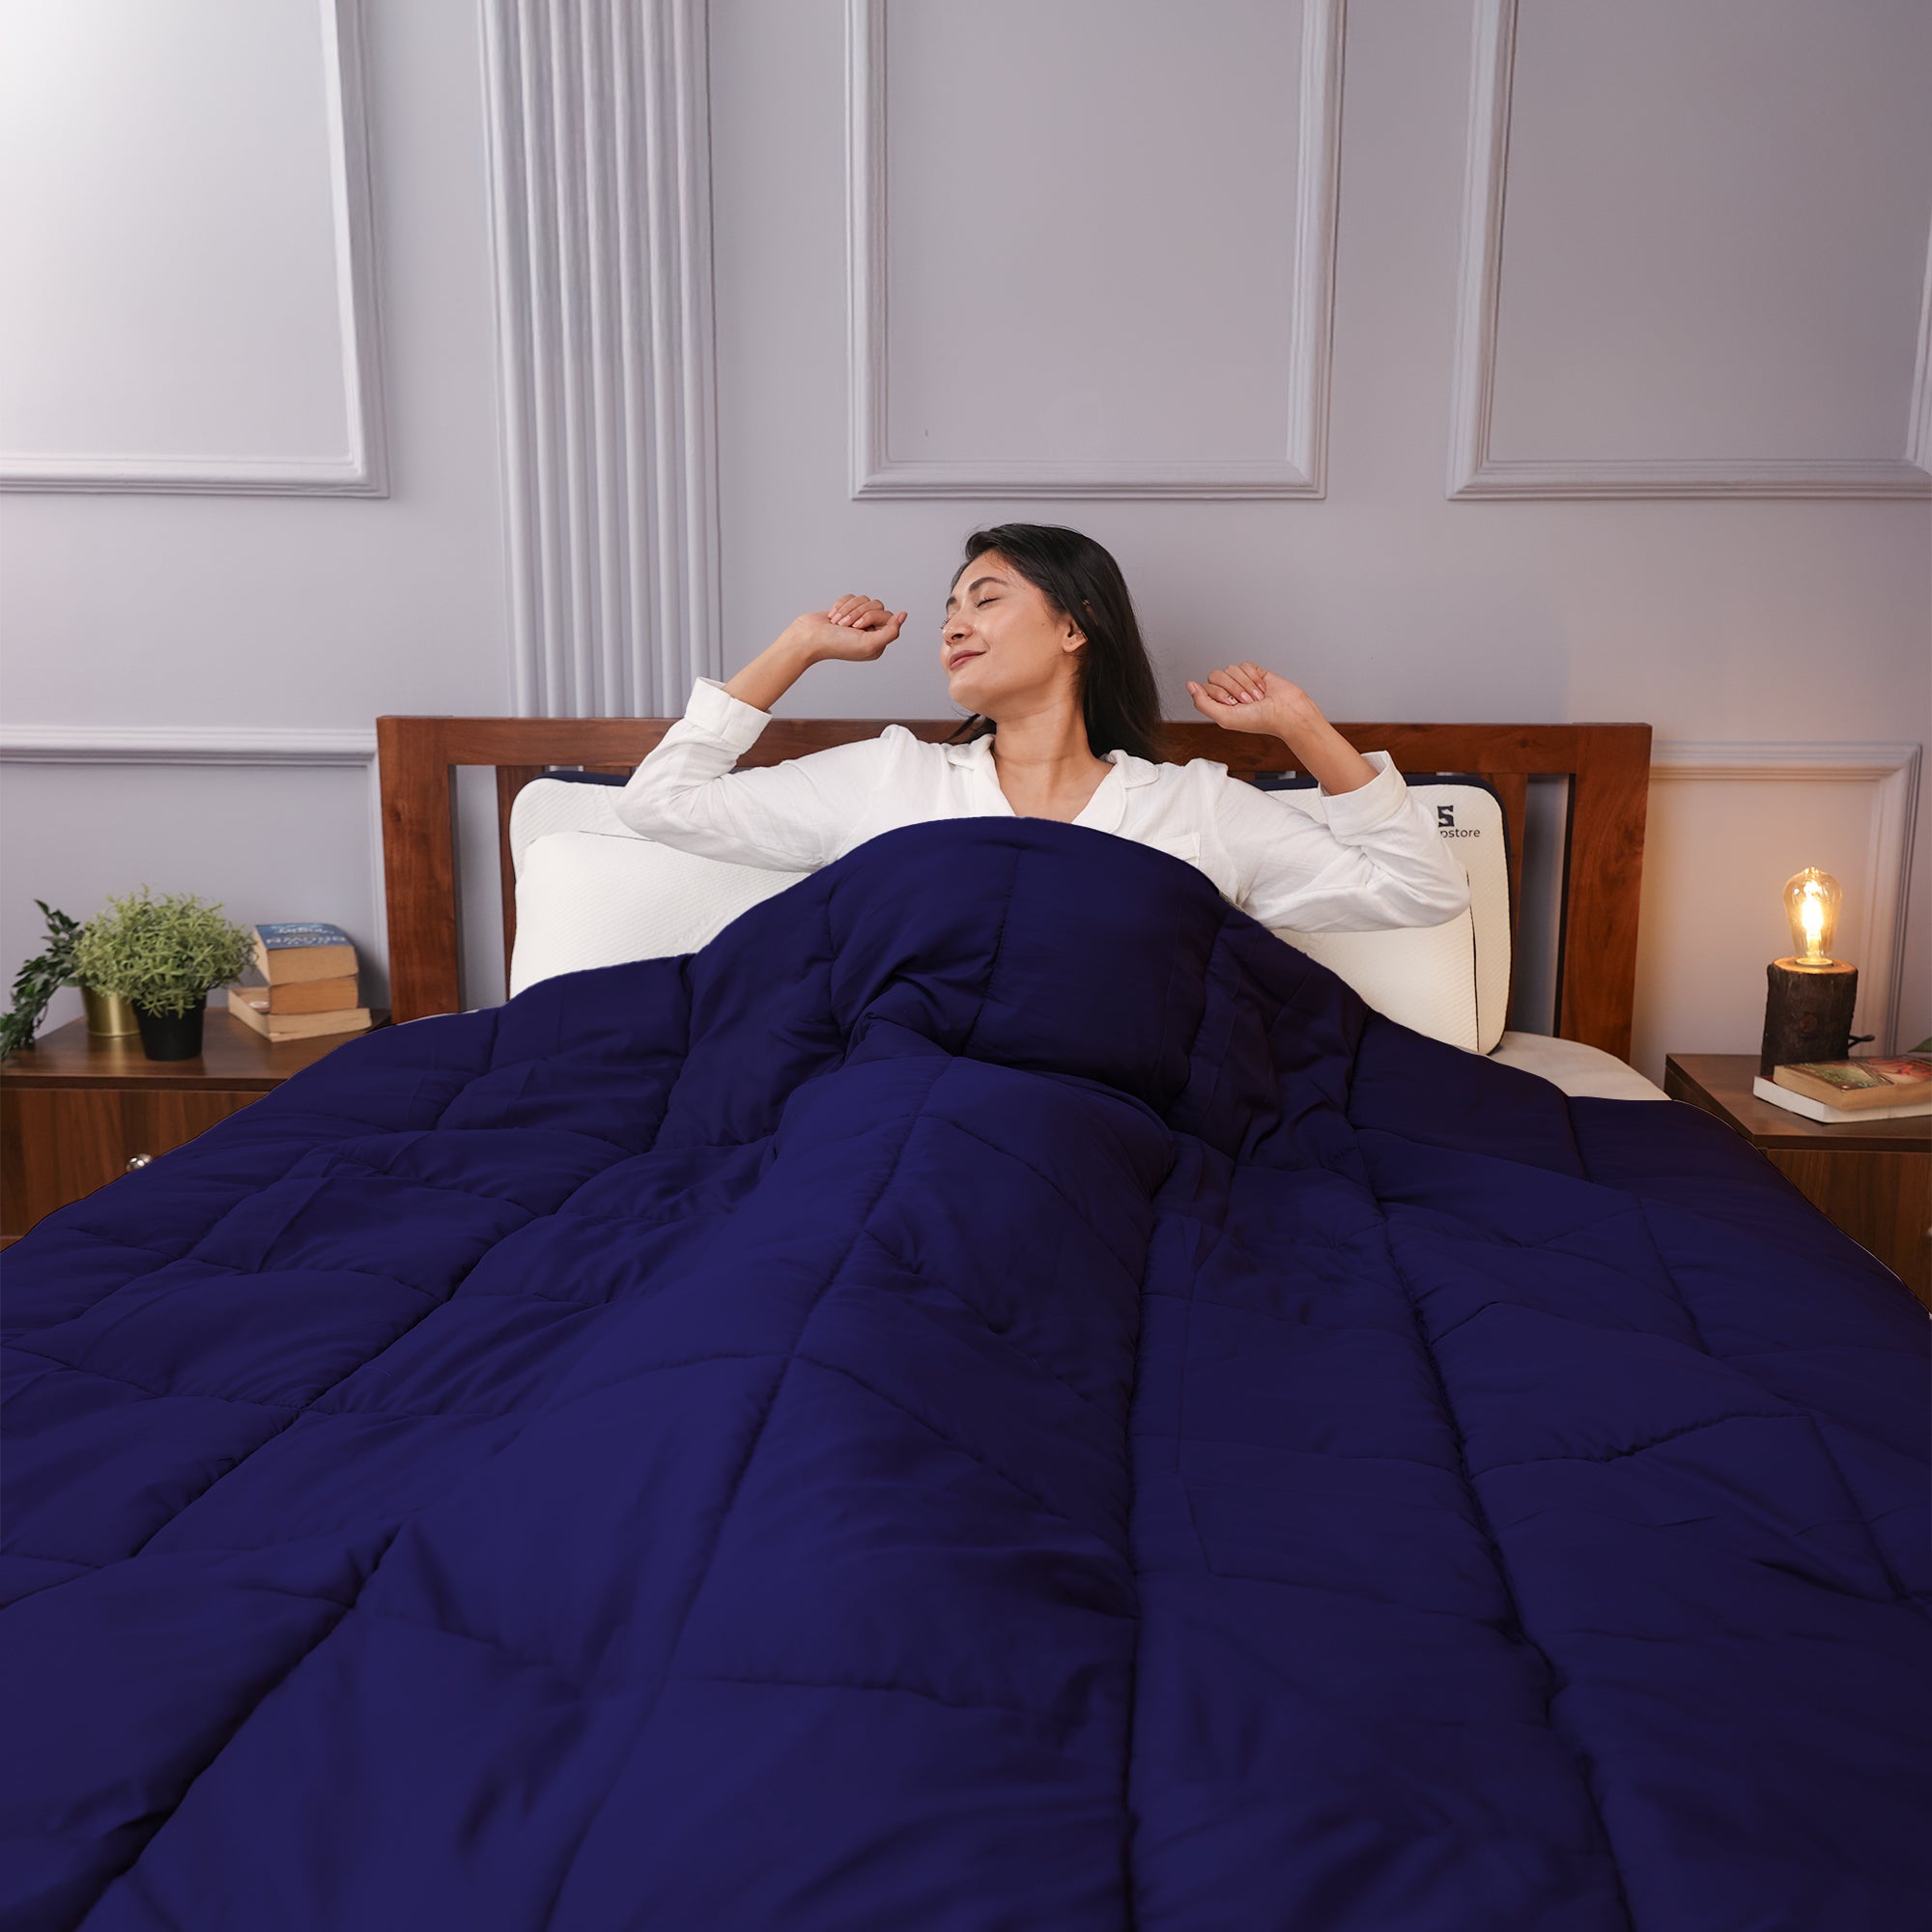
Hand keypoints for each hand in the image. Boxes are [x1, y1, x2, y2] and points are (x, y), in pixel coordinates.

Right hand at [783, 594, 907, 663]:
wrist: (808, 638)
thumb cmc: (836, 644)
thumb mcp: (869, 643)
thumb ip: (891, 632)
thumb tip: (904, 615)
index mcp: (878, 642)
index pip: (888, 618)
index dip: (872, 617)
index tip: (858, 627)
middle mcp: (870, 632)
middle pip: (878, 606)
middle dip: (859, 612)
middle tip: (846, 625)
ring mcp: (857, 621)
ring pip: (865, 599)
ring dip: (849, 609)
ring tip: (838, 622)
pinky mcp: (846, 611)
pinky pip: (852, 597)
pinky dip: (840, 605)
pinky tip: (832, 617)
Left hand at [1186, 662, 1314, 739]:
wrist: (1287, 712)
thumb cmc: (1259, 720)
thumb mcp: (1225, 717)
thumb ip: (1202, 703)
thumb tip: (1189, 685)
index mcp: (1218, 704)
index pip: (1205, 687)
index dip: (1220, 694)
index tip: (1234, 704)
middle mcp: (1228, 692)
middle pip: (1216, 675)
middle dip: (1233, 688)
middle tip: (1246, 701)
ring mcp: (1241, 681)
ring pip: (1231, 669)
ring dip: (1245, 684)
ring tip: (1257, 697)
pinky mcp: (1255, 672)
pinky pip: (1245, 665)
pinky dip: (1254, 677)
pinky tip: (1262, 688)